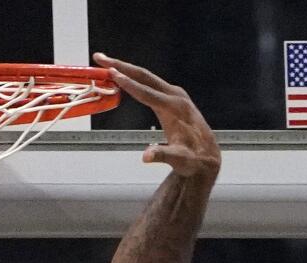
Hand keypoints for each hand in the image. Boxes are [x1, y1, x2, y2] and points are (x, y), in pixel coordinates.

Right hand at [94, 53, 219, 178]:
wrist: (206, 155)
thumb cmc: (192, 158)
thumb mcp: (179, 159)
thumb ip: (163, 155)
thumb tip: (147, 156)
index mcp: (175, 108)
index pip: (147, 92)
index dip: (128, 84)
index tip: (112, 74)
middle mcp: (175, 96)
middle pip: (144, 76)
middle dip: (121, 66)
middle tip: (101, 58)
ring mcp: (174, 94)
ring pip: (145, 77)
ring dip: (125, 68)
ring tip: (105, 63)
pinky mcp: (171, 97)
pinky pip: (148, 83)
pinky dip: (133, 77)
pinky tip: (121, 76)